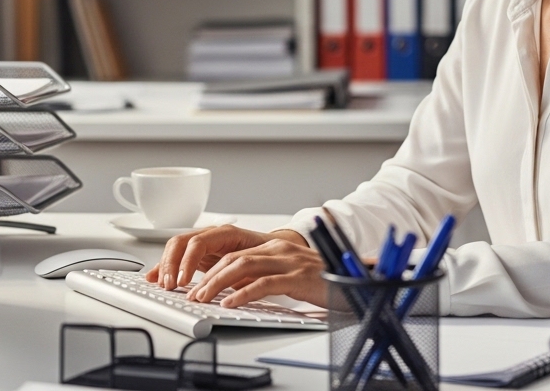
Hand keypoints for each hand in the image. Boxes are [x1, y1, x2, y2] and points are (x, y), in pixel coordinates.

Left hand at [189, 236, 327, 308]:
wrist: (356, 279)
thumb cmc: (323, 280)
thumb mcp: (288, 274)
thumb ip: (265, 276)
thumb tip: (237, 288)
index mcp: (274, 247)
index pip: (233, 253)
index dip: (211, 268)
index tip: (196, 284)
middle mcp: (279, 249)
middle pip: (233, 258)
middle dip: (208, 276)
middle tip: (193, 293)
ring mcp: (288, 261)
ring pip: (243, 266)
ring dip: (218, 283)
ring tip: (204, 298)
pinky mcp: (298, 276)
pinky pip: (264, 283)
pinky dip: (243, 293)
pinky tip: (231, 302)